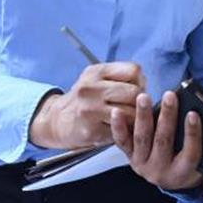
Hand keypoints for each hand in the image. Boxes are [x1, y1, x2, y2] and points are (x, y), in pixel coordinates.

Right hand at [29, 62, 145, 148]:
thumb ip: (118, 77)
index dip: (140, 81)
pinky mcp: (91, 130)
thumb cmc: (84, 99)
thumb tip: (145, 83)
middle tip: (133, 108)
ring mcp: (90, 110)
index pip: (133, 71)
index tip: (135, 90)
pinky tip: (116, 130)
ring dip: (134, 120)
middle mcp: (91, 88)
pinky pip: (121, 131)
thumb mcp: (95, 79)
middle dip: (139, 103)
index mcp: (96, 72)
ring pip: (131, 114)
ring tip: (127, 120)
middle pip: (135, 93)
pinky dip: (123, 132)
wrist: (57, 121)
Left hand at [110, 90, 202, 191]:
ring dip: (143, 116)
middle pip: (164, 142)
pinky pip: (122, 142)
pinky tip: (117, 111)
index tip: (193, 114)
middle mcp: (161, 172)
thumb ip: (199, 137)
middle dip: (167, 117)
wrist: (169, 178)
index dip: (192, 134)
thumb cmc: (186, 160)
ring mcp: (143, 165)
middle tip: (170, 96)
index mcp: (183, 173)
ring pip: (143, 138)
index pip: (190, 153)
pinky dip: (119, 126)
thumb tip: (195, 107)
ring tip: (144, 97)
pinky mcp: (129, 157)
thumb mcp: (199, 156)